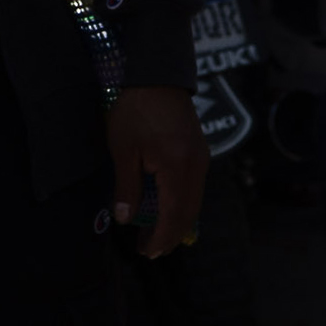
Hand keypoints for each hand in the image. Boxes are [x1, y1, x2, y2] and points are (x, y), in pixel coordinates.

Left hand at [107, 83, 206, 258]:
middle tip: (150, 251)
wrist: (157, 73)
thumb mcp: (124, 150)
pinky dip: (181, 204)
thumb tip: (125, 219)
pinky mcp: (199, 151)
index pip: (173, 217)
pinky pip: (194, 187)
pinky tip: (166, 207)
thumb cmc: (135, 109)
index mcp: (178, 169)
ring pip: (193, 201)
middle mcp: (196, 168)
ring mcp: (201, 158)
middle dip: (171, 236)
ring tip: (156, 234)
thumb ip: (126, 188)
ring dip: (176, 221)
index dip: (161, 239)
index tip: (146, 253)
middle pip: (188, 213)